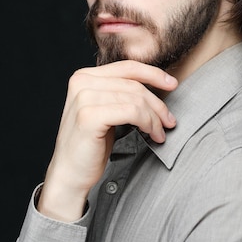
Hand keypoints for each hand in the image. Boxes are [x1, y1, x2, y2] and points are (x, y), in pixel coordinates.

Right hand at [37, 60, 177, 221]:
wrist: (69, 174)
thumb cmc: (90, 145)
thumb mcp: (106, 110)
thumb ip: (121, 93)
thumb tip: (157, 83)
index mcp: (84, 76)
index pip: (127, 67)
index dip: (153, 74)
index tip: (172, 84)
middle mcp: (81, 82)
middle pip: (134, 85)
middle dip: (158, 104)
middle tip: (169, 121)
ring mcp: (84, 98)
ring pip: (136, 99)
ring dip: (154, 118)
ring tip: (160, 133)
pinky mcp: (89, 116)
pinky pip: (131, 112)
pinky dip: (147, 123)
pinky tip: (151, 134)